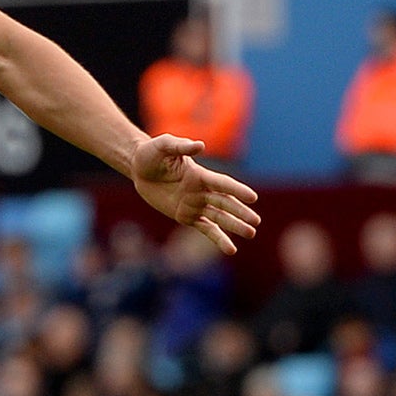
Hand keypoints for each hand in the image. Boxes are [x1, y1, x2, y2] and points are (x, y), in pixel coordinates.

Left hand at [130, 134, 260, 254]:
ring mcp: (195, 204)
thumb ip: (181, 146)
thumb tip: (200, 146)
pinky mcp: (186, 216)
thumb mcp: (164, 146)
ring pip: (219, 217)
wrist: (139, 168)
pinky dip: (218, 239)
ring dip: (235, 226)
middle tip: (256, 222)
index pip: (222, 184)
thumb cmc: (152, 153)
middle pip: (225, 203)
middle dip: (240, 212)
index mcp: (200, 175)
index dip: (237, 190)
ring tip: (251, 234)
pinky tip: (231, 249)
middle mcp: (202, 191)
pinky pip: (205, 229)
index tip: (253, 198)